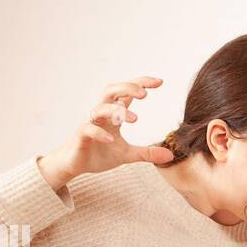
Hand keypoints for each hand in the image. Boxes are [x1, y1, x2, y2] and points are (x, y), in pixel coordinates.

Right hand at [38, 76, 174, 190]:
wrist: (75, 165)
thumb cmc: (100, 154)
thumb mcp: (128, 155)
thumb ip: (147, 153)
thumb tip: (171, 155)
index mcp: (113, 115)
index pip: (126, 93)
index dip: (141, 84)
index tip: (160, 82)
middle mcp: (101, 115)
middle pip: (111, 91)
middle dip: (127, 88)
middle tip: (145, 93)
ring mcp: (90, 124)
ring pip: (100, 108)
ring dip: (117, 110)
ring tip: (135, 119)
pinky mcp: (80, 136)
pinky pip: (88, 129)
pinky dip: (99, 133)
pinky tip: (111, 139)